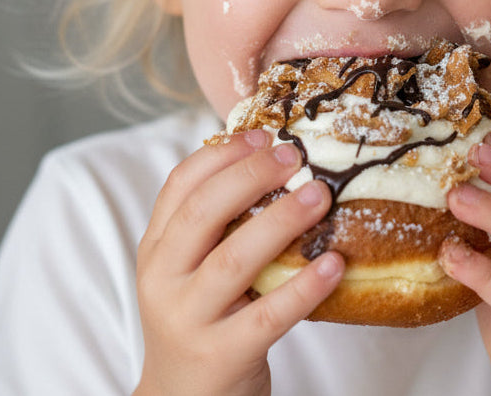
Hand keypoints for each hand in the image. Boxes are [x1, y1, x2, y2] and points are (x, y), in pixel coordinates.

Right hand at [133, 130, 342, 395]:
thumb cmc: (201, 320)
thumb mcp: (189, 270)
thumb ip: (215, 225)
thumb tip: (272, 162)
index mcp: (156, 250)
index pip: (179, 186)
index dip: (221, 154)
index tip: (262, 134)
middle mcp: (164, 280)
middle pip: (202, 213)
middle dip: (249, 176)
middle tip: (294, 157)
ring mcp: (189, 320)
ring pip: (233, 259)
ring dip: (281, 221)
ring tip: (320, 195)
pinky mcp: (221, 356)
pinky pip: (268, 316)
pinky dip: (304, 287)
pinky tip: (334, 263)